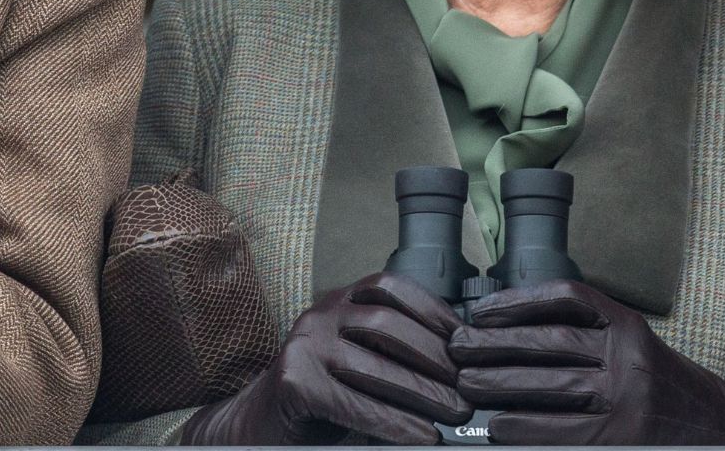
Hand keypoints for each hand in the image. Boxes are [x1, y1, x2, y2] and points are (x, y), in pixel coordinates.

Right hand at [179, 272, 470, 444]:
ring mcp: (304, 345)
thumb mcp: (358, 359)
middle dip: (434, 358)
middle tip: (466, 390)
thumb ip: (392, 350)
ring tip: (453, 415)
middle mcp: (319, 314)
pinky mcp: (294, 382)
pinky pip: (353, 402)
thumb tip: (457, 363)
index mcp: (339, 300)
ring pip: (372, 364)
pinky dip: (392, 422)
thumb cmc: (320, 395)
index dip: (433, 311)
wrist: (258, 423)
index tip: (465, 341)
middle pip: (386, 326)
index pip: (391, 288)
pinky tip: (420, 436)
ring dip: (421, 393)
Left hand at [450, 279, 724, 444]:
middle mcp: (627, 358)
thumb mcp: (636, 348)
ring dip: (497, 385)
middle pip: (547, 342)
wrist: (721, 433)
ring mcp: (623, 402)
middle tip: (456, 346)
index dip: (516, 300)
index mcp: (629, 326)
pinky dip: (522, 429)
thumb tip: (512, 335)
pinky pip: (557, 433)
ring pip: (547, 386)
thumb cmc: (667, 392)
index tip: (481, 308)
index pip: (565, 299)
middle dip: (493, 343)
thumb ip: (589, 337)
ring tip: (466, 383)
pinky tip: (500, 427)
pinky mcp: (617, 442)